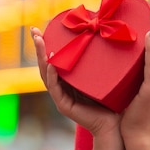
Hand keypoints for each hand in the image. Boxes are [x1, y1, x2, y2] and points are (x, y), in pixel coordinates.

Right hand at [31, 27, 124, 149]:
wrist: (115, 123)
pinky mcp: (64, 106)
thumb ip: (100, 58)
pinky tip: (52, 65)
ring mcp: (61, 97)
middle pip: (45, 64)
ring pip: (46, 74)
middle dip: (38, 47)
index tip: (44, 27)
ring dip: (42, 58)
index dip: (47, 43)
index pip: (53, 59)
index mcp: (68, 79)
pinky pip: (55, 89)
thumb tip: (106, 32)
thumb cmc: (112, 98)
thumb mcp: (103, 73)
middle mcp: (61, 87)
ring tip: (40, 41)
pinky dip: (52, 76)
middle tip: (34, 30)